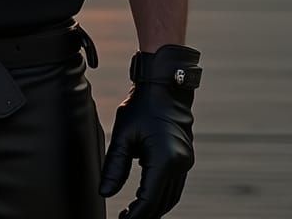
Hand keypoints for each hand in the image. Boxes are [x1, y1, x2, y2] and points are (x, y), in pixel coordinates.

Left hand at [98, 80, 194, 218]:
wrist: (164, 86)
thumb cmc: (142, 106)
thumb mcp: (123, 135)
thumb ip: (114, 166)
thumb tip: (105, 192)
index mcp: (165, 160)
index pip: (149, 200)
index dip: (135, 215)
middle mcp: (180, 164)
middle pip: (162, 203)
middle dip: (144, 215)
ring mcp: (186, 161)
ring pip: (170, 197)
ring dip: (154, 207)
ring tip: (134, 213)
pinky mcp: (185, 157)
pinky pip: (174, 185)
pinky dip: (161, 194)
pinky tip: (147, 196)